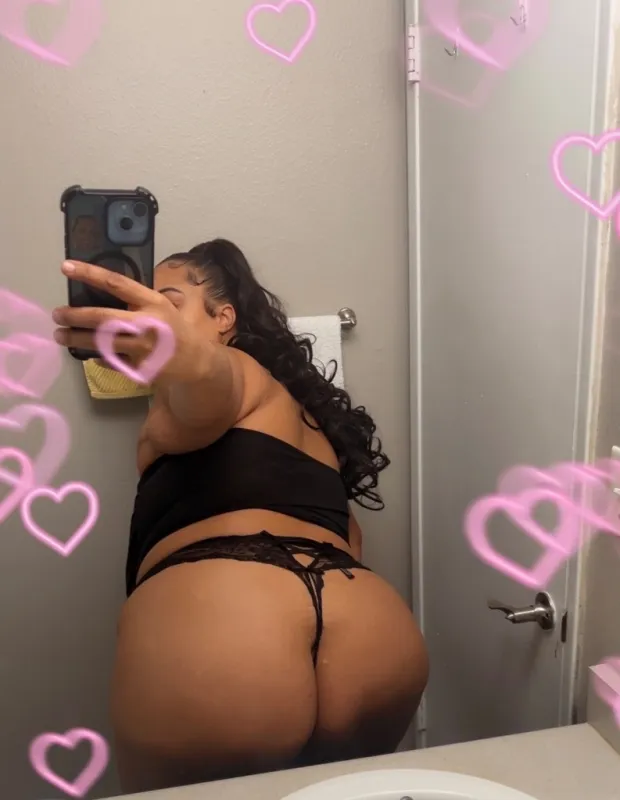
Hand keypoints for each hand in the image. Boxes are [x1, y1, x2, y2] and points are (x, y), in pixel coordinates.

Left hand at [52, 261, 207, 385]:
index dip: (89, 274)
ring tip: (60, 335)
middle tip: (57, 314)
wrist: (196, 361)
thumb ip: (138, 299)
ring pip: (102, 343)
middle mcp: (147, 324)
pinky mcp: (140, 369)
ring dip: (77, 339)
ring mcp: (142, 349)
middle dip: (76, 315)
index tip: (67, 267)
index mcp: (152, 302)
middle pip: (103, 317)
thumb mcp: (163, 306)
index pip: (116, 283)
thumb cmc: (176, 328)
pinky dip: (99, 358)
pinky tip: (90, 355)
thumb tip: (103, 288)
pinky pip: (112, 362)